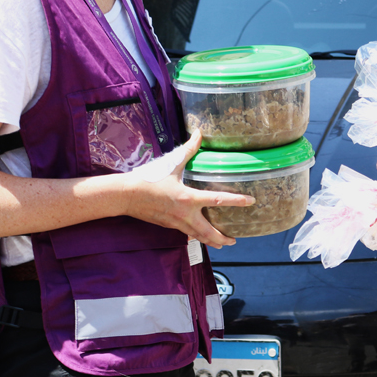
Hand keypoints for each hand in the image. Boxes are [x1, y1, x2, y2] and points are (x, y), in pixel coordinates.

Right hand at [120, 130, 252, 249]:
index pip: (218, 200)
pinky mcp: (168, 225)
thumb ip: (188, 149)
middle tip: (234, 241)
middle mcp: (185, 214)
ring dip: (210, 241)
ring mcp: (176, 223)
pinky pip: (186, 233)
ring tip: (222, 244)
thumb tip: (199, 133)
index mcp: (189, 198)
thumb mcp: (171, 163)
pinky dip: (195, 236)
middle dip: (222, 238)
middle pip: (209, 232)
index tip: (251, 202)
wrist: (125, 196)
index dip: (236, 201)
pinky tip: (199, 236)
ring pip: (197, 236)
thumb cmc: (148, 179)